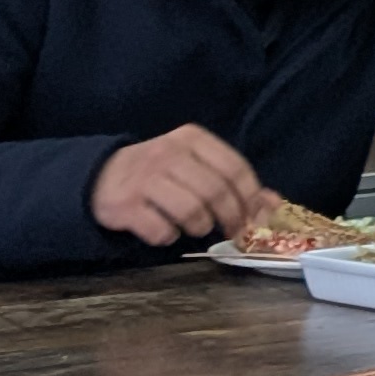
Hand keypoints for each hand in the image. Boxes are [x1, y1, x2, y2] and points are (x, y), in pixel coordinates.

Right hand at [90, 123, 267, 252]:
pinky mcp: (125, 204)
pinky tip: (165, 230)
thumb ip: (233, 181)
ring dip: (199, 227)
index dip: (250, 197)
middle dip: (230, 218)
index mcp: (191, 139)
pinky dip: (168, 236)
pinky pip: (160, 229)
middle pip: (216, 191)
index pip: (235, 167)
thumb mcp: (195, 166)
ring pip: (191, 211)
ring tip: (194, 227)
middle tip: (230, 231)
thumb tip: (273, 204)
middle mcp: (168, 153)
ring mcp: (144, 178)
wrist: (101, 176)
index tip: (254, 217)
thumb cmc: (159, 173)